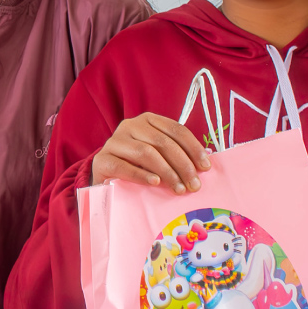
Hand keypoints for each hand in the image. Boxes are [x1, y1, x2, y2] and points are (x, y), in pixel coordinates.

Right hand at [91, 113, 209, 191]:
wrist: (105, 175)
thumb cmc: (137, 165)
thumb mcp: (157, 154)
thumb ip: (175, 154)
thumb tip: (203, 163)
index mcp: (148, 120)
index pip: (176, 130)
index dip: (193, 148)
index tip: (205, 167)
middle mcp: (130, 125)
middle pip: (163, 142)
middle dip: (183, 164)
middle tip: (194, 184)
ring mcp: (114, 142)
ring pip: (145, 153)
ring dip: (167, 172)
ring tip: (179, 188)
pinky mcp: (102, 160)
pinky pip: (124, 167)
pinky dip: (142, 175)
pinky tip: (155, 183)